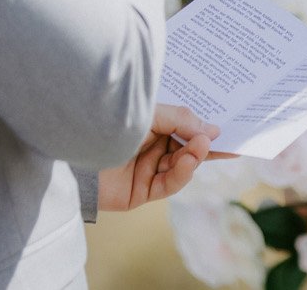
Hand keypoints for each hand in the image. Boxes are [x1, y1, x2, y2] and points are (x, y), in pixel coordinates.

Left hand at [96, 105, 221, 212]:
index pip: (186, 128)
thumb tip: (211, 130)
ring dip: (194, 157)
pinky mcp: (142, 191)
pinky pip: (169, 184)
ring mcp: (148, 170)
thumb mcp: (150, 114)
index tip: (230, 130)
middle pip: (187, 149)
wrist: (75, 151)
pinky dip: (182, 173)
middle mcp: (152, 148)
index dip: (206, 130)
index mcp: (154, 126)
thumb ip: (181, 120)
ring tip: (202, 146)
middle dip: (205, 146)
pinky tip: (188, 161)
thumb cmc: (110, 123)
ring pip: (182, 166)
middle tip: (224, 142)